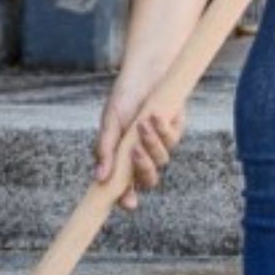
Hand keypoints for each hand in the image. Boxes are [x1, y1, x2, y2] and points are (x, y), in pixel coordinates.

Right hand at [93, 74, 185, 211]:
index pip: (124, 187)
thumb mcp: (109, 123)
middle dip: (144, 169)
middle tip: (135, 152)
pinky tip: (153, 115)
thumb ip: (105, 150)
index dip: (126, 198)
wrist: (144, 72)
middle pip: (148, 180)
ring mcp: (159, 146)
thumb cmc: (123, 98)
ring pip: (161, 160)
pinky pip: (172, 140)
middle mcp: (142, 156)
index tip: (128, 202)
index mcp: (122, 158)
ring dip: (152, 144)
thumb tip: (100, 178)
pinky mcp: (174, 132)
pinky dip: (162, 129)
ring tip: (142, 123)